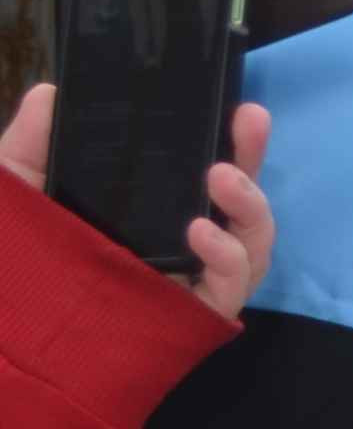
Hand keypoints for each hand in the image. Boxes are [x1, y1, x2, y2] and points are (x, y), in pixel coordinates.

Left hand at [7, 86, 276, 317]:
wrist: (13, 335)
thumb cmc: (23, 258)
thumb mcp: (20, 190)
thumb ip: (31, 144)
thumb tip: (51, 94)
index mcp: (154, 206)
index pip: (202, 166)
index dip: (228, 136)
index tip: (233, 105)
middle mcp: (185, 238)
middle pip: (239, 195)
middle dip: (253, 153)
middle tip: (250, 119)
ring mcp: (195, 275)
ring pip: (253, 239)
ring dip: (250, 203)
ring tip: (222, 176)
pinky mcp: (196, 311)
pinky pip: (234, 284)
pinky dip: (228, 255)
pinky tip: (201, 232)